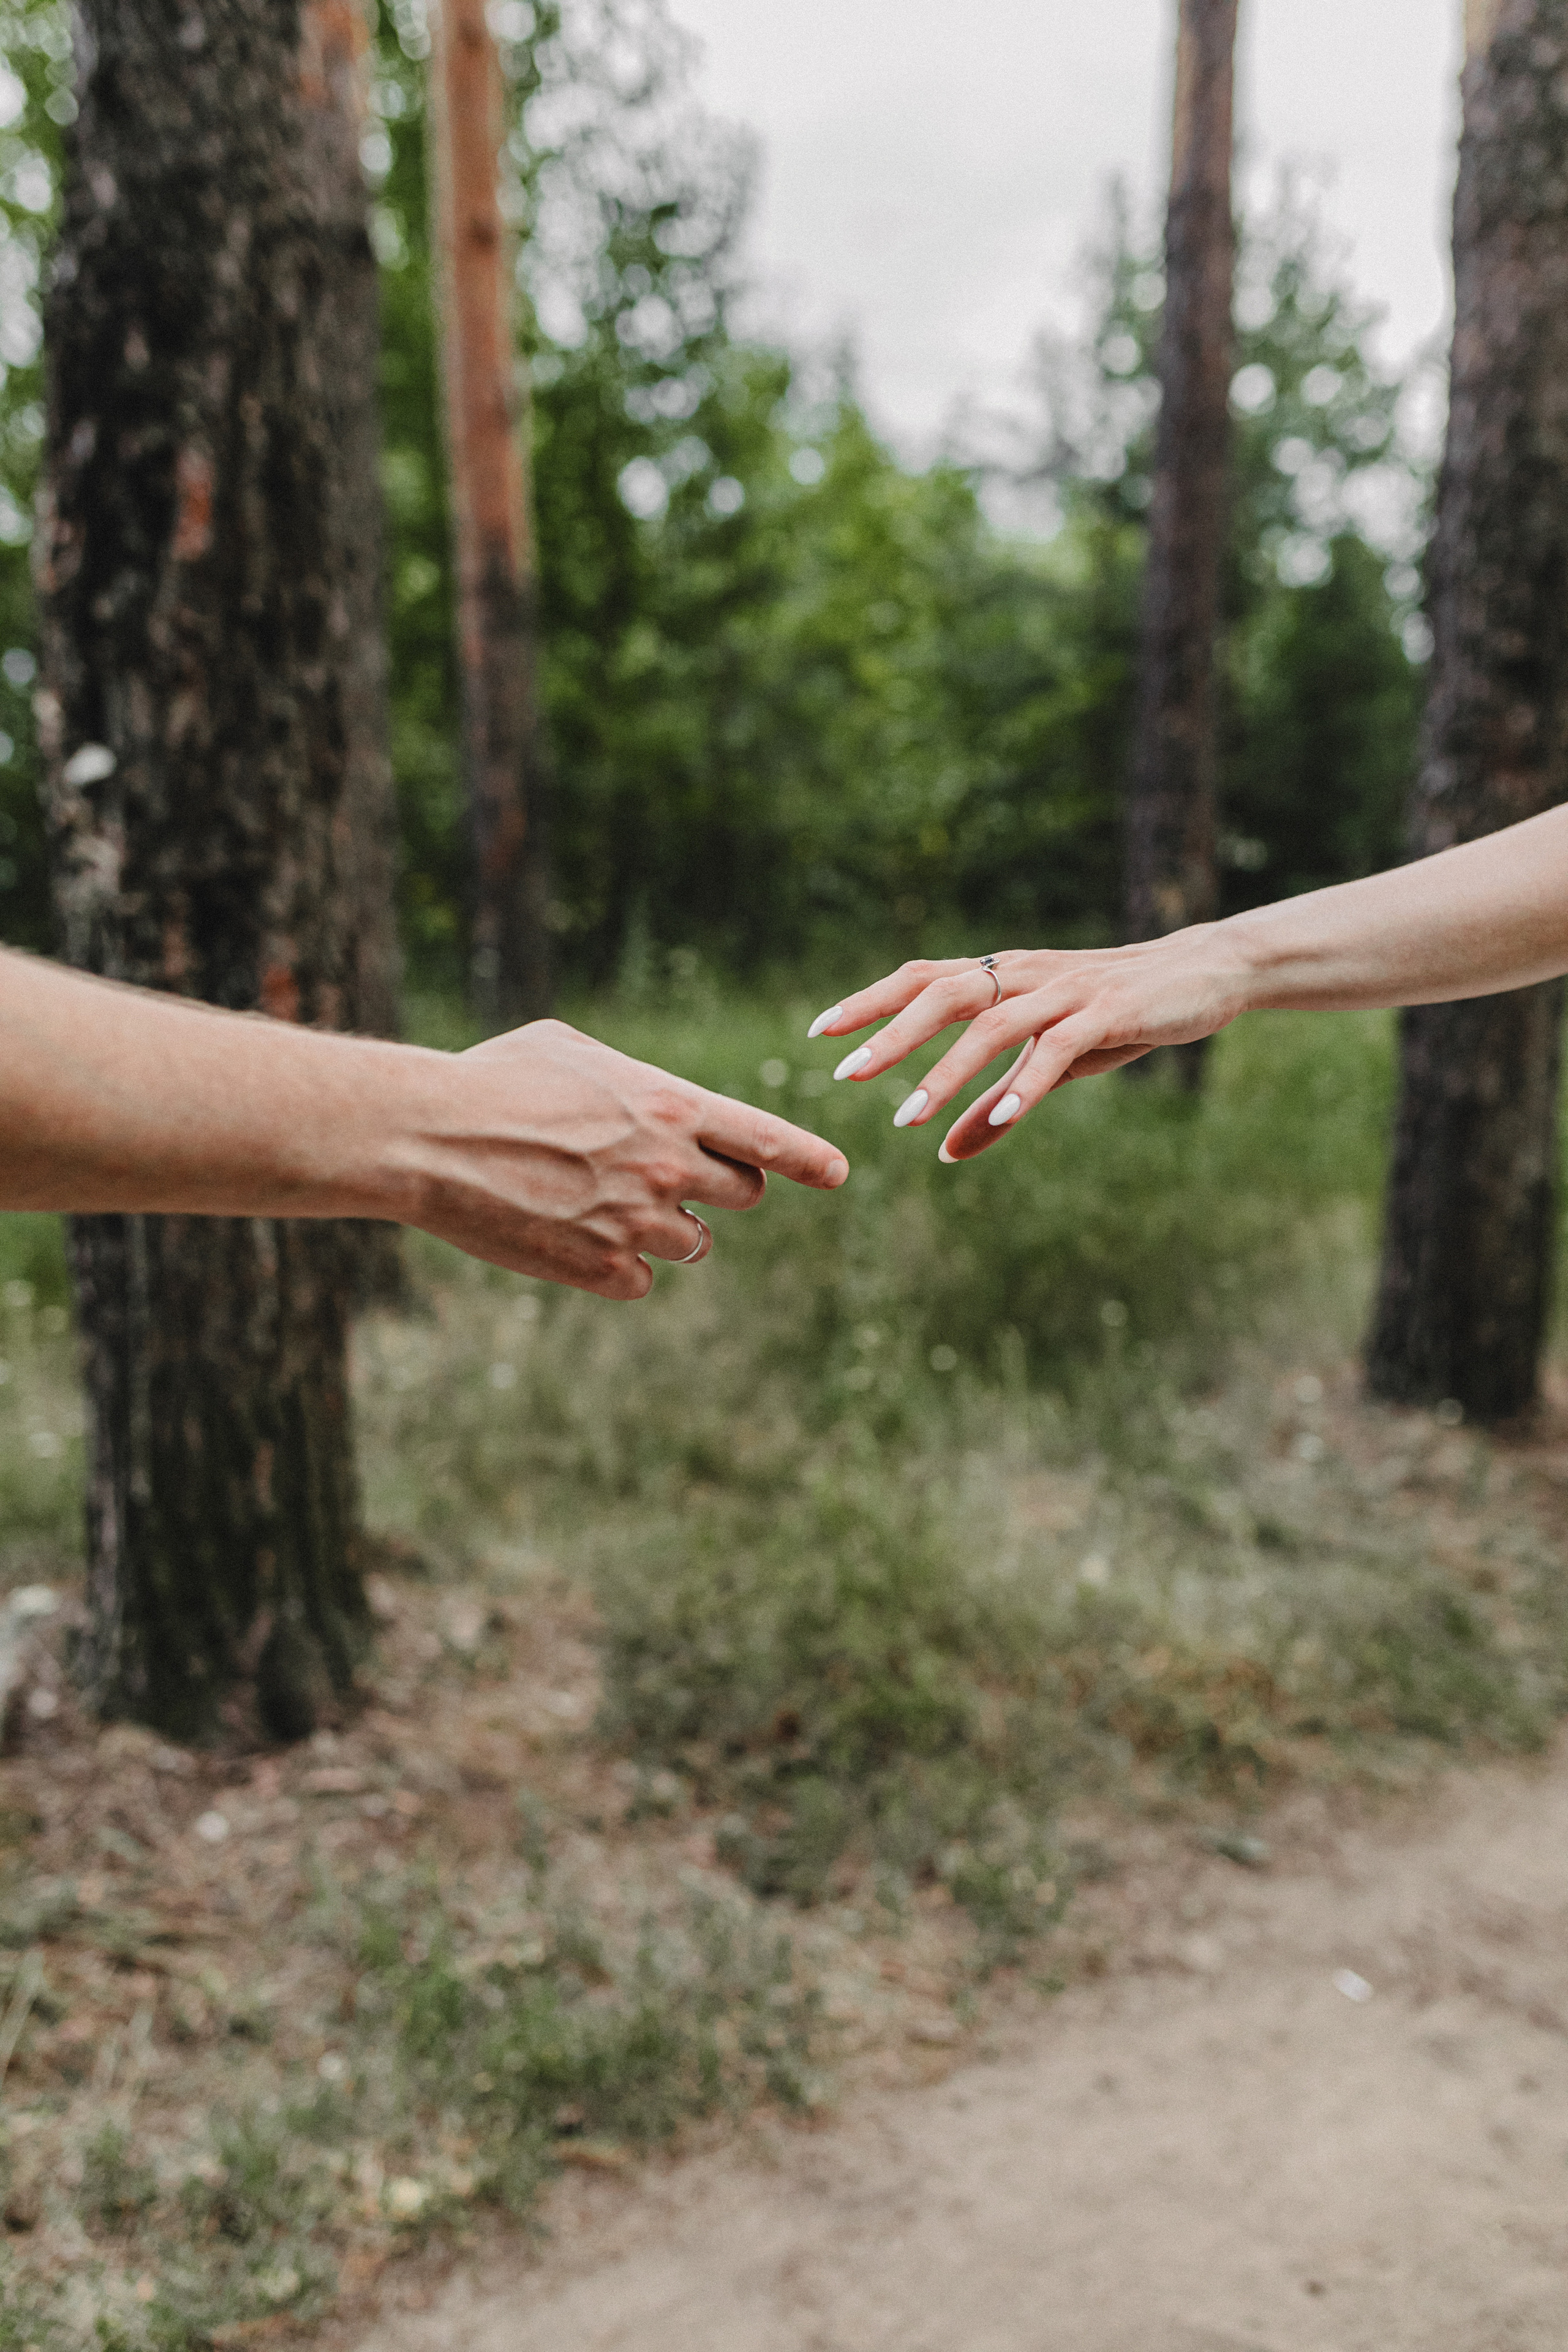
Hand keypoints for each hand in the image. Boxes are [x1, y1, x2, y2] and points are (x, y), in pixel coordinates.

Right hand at [412, 1020, 849, 1295]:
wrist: (429, 1137)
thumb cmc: (493, 1078)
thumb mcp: (570, 1049)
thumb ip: (630, 1079)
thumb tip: (649, 1099)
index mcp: (671, 1106)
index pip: (769, 1141)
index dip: (811, 1160)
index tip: (838, 1173)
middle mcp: (669, 1167)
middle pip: (743, 1197)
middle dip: (722, 1191)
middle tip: (674, 1181)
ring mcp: (638, 1223)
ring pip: (695, 1245)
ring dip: (665, 1231)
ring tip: (600, 1203)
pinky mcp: (602, 1270)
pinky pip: (641, 1281)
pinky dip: (617, 1266)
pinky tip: (571, 1236)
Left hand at [806, 933, 1252, 1159]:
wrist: (1204, 973)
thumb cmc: (1118, 1015)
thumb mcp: (1052, 1062)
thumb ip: (996, 1104)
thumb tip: (946, 1152)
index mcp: (1003, 976)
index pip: (923, 978)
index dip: (871, 1001)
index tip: (822, 1034)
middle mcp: (1024, 975)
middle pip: (942, 994)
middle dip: (890, 1035)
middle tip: (846, 1077)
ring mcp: (1065, 991)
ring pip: (991, 1026)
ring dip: (945, 1073)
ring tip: (907, 1117)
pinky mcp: (1107, 1013)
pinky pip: (1056, 1050)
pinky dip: (1024, 1083)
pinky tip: (998, 1118)